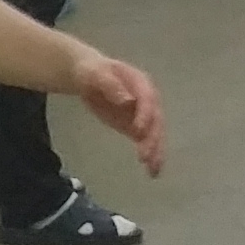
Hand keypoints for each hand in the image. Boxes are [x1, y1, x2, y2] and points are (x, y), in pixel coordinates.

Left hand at [65, 47, 165, 175]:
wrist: (88, 77)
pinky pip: (146, 142)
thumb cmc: (92, 72)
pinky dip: (151, 156)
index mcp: (140, 83)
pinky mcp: (136, 128)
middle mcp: (148, 100)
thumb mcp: (97, 74)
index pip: (148, 99)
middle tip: (145, 156)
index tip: (139, 130)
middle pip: (155, 120)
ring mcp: (143, 115)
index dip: (145, 115)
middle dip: (152, 138)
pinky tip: (152, 171)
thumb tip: (127, 100)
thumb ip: (111, 85)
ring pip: (154, 134)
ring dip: (156, 151)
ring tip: (153, 170)